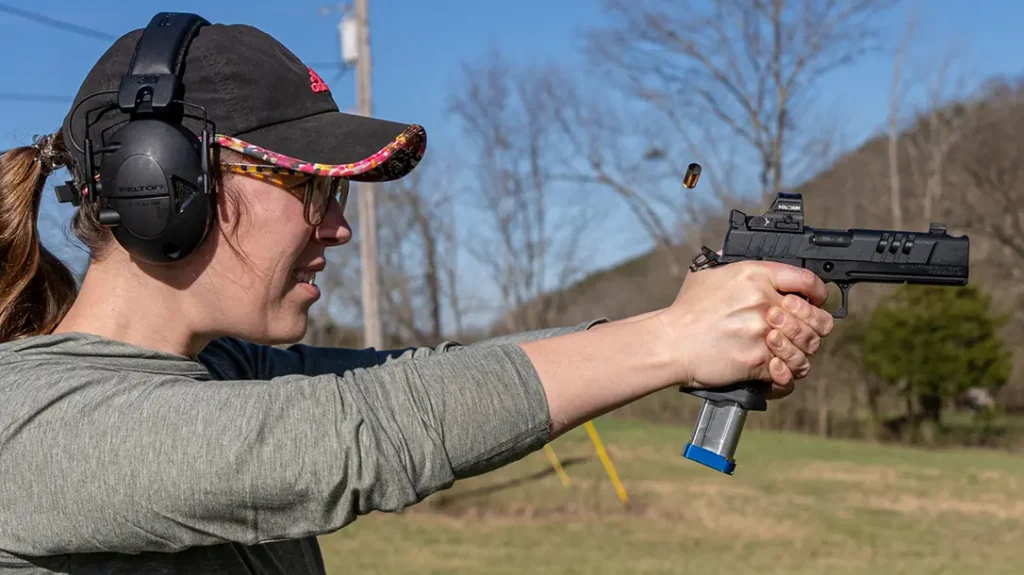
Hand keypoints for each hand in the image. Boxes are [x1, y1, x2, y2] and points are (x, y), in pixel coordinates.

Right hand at [657, 260, 834, 398]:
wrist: (670, 343)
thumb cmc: (686, 310)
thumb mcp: (707, 273)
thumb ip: (731, 262)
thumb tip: (740, 251)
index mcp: (755, 276)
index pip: (806, 280)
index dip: (818, 291)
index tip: (816, 299)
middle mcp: (763, 303)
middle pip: (815, 318)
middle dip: (814, 326)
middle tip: (804, 330)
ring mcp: (763, 334)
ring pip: (806, 347)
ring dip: (800, 352)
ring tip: (788, 352)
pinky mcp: (758, 362)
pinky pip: (787, 373)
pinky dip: (785, 376)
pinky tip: (776, 370)